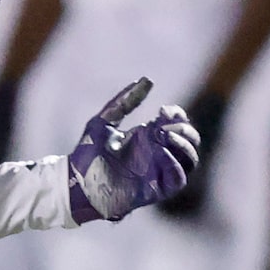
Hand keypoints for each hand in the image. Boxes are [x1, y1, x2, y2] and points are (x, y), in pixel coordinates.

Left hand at [66, 78, 201, 223]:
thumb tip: (148, 80)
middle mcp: (158, 153)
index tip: (162, 111)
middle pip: (190, 139)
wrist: (78, 183)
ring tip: (165, 138)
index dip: (177, 114)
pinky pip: (180, 179)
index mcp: (149, 136)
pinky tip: (161, 154)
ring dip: (184, 146)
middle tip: (162, 127)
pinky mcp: (157, 190)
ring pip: (191, 160)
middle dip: (183, 129)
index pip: (179, 122)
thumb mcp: (104, 120)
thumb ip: (125, 101)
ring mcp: (159, 172)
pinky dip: (176, 165)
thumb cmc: (87, 153)